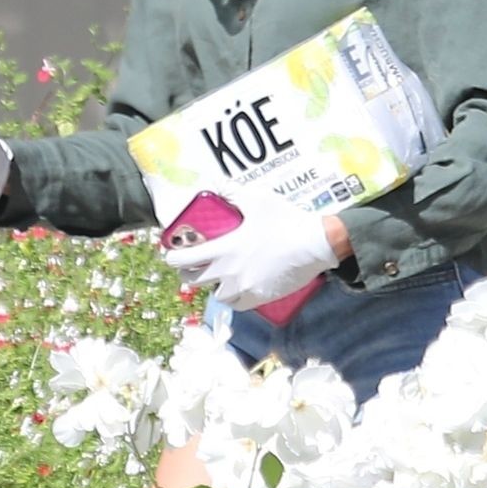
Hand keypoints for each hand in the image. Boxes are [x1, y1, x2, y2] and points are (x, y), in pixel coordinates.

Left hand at [162, 202, 337, 309]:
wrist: (314, 244)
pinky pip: (237, 304)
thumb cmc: (285, 220)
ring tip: (219, 275)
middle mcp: (228, 272)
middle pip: (192, 281)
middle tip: (195, 264)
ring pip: (215, 295)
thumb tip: (213, 183)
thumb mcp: (256, 200)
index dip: (172, 257)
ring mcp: (244, 288)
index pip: (182, 260)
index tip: (174, 253)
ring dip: (213, 286)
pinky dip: (234, 297)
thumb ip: (231, 191)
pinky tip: (238, 287)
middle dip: (188, 272)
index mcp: (223, 249)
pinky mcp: (259, 298)